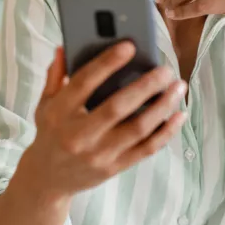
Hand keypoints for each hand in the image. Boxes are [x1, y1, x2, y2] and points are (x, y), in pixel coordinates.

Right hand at [31, 44, 186, 197]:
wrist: (48, 179)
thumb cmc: (51, 132)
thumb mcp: (45, 103)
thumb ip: (56, 74)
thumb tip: (66, 46)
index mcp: (60, 112)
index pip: (84, 82)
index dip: (107, 62)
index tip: (129, 46)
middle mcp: (79, 135)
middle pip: (117, 106)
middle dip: (146, 85)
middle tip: (165, 69)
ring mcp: (99, 154)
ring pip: (138, 128)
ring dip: (163, 106)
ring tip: (178, 87)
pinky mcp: (115, 167)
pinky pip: (146, 149)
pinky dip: (166, 131)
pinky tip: (179, 115)